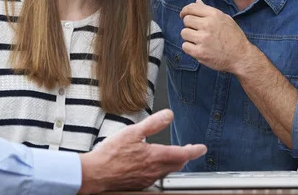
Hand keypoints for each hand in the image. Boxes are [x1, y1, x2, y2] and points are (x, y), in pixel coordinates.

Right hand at [78, 109, 206, 192]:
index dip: (194, 151)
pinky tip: (153, 165)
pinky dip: (160, 169)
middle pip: (177, 164)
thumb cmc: (111, 153)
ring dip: (173, 163)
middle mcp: (154, 170)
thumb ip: (153, 123)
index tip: (201, 148)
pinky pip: (156, 177)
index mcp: (155, 156)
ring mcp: (147, 179)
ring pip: (166, 171)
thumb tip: (168, 115)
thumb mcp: (132, 132)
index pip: (182, 154)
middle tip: (189, 150)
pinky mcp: (139, 183)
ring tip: (173, 155)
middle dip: (185, 156)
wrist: (96, 173)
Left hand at [179, 0, 252, 72]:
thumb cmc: (233, 37)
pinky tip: (198, 48)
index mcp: (214, 15)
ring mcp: (203, 39)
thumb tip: (196, 2)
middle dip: (189, 25)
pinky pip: (185, 46)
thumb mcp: (225, 19)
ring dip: (189, 37)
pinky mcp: (199, 52)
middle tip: (196, 30)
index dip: (185, 11)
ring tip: (199, 40)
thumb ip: (208, 10)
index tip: (184, 15)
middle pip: (186, 20)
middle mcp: (207, 25)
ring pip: (184, 33)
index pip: (191, 8)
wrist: (241, 57)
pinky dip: (189, 48)